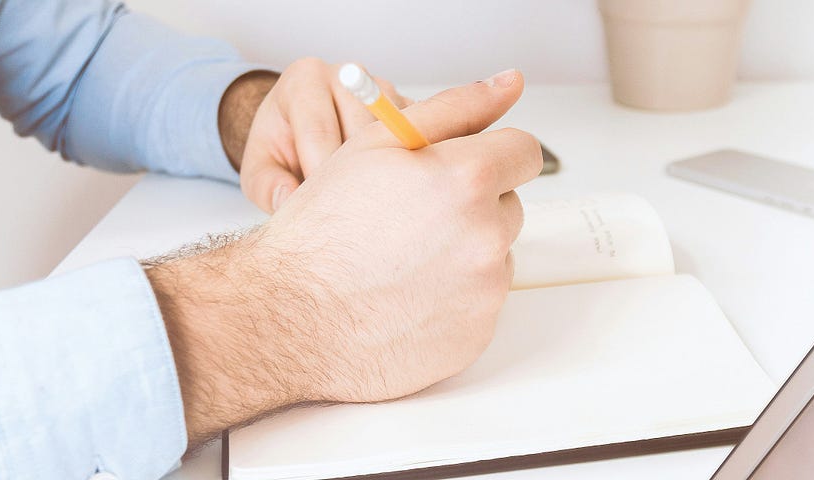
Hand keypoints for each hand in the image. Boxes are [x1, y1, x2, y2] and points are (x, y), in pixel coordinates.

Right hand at [150, 69, 537, 449]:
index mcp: (467, 179)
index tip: (463, 168)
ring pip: (495, 256)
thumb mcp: (376, 144)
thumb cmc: (323, 229)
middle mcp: (486, 236)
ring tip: (402, 260)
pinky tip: (405, 296)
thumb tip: (509, 83)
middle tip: (411, 218)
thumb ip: (454, 108)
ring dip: (463, 253)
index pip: (523, 151)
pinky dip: (452, 299)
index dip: (490, 155)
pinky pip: (480, 304)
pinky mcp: (477, 335)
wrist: (290, 317)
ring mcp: (485, 291)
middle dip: (471, 206)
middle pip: (508, 205)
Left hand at [222, 57, 413, 213]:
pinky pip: (417, 138)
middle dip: (355, 176)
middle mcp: (347, 74)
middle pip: (362, 132)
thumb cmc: (280, 146)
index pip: (319, 130)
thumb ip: (267, 186)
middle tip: (348, 212)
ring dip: (385, 173)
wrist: (300, 127)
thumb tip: (288, 202)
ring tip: (368, 202)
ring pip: (395, 136)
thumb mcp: (258, 168)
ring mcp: (382, 88)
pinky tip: (390, 188)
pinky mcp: (408, 105)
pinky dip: (406, 166)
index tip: (322, 210)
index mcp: (304, 80)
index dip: (321, 175)